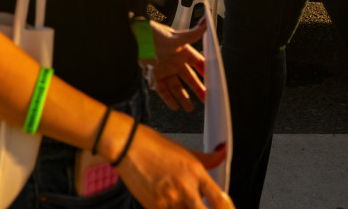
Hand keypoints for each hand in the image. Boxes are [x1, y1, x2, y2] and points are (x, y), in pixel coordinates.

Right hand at [118, 125, 232, 208]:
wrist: (125, 146)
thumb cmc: (151, 145)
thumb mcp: (184, 149)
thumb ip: (207, 158)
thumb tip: (222, 155)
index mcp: (195, 172)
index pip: (220, 201)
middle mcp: (184, 188)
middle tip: (201, 206)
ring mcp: (169, 200)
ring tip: (183, 201)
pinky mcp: (153, 207)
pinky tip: (169, 203)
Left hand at [149, 19, 206, 112]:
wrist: (135, 37)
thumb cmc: (154, 33)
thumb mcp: (176, 36)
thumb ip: (192, 34)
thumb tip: (205, 23)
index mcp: (182, 51)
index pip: (198, 63)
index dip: (205, 72)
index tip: (214, 81)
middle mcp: (175, 61)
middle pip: (189, 78)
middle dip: (197, 89)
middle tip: (206, 99)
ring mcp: (165, 69)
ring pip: (176, 86)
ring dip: (183, 98)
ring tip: (190, 109)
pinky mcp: (154, 75)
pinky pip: (162, 89)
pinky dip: (168, 98)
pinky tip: (175, 106)